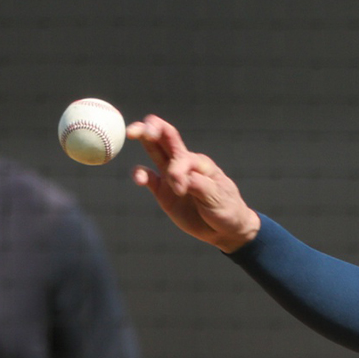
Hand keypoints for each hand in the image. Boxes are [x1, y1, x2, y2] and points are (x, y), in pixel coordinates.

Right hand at [127, 115, 260, 252]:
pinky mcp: (163, 191)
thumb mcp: (218, 197)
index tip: (181, 191)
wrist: (226, 229)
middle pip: (166, 137)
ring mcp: (172, 176)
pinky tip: (138, 179)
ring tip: (131, 133)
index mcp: (200, 163)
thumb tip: (178, 177)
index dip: (176, 171)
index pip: (181, 155)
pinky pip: (147, 177)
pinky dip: (139, 174)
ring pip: (154, 150)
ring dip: (143, 139)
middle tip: (139, 129)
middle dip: (152, 127)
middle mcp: (184, 164)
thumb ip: (199, 185)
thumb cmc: (227, 209)